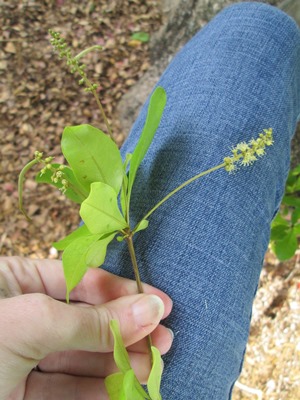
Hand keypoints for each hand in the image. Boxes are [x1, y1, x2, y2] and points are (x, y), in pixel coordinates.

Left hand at [0, 257, 172, 399]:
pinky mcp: (20, 397)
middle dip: (126, 329)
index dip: (122, 290)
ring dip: (118, 362)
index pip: (80, 280)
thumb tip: (150, 307)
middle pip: (85, 319)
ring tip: (154, 365)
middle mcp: (19, 317)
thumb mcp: (32, 323)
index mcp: (14, 282)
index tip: (161, 302)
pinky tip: (126, 388)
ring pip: (79, 358)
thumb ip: (93, 320)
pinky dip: (98, 391)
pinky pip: (66, 391)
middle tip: (164, 339)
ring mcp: (19, 360)